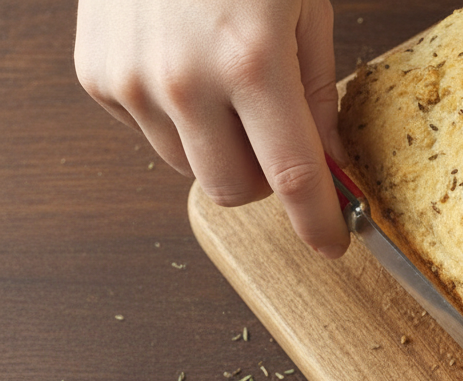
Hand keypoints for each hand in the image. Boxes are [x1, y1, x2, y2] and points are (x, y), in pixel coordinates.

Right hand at [75, 0, 348, 257]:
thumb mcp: (306, 12)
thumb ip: (317, 97)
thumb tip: (330, 165)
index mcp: (252, 62)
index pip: (293, 178)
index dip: (317, 222)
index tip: (333, 243)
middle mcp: (185, 81)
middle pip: (235, 190)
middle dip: (265, 180)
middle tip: (277, 140)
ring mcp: (132, 81)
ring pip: (191, 168)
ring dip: (218, 149)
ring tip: (225, 87)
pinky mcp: (97, 77)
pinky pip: (149, 134)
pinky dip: (175, 119)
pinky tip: (183, 66)